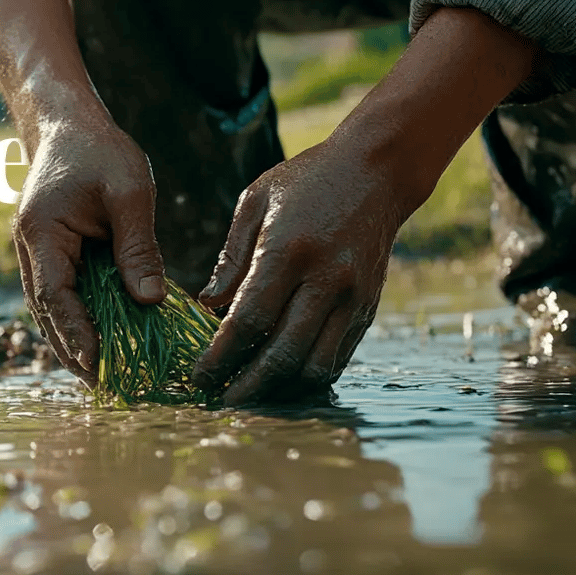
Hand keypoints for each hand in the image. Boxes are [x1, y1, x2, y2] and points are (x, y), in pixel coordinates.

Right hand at [14, 112, 165, 382]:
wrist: (66, 124)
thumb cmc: (99, 150)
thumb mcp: (130, 192)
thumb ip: (138, 247)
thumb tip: (150, 301)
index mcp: (42, 232)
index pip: (56, 294)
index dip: (75, 332)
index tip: (96, 364)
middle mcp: (31, 248)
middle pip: (47, 312)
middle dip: (72, 350)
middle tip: (101, 386)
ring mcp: (36, 253)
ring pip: (50, 310)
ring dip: (72, 341)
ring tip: (100, 377)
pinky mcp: (51, 255)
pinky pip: (61, 296)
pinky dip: (77, 321)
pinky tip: (99, 342)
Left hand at [191, 134, 404, 404]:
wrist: (376, 172)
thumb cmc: (305, 182)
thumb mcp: (255, 203)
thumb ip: (230, 258)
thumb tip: (206, 305)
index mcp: (289, 251)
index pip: (250, 320)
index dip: (221, 356)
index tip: (199, 377)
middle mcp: (326, 280)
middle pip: (283, 354)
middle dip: (248, 386)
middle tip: (221, 403)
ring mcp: (352, 298)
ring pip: (316, 367)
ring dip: (280, 390)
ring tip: (251, 397)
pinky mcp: (367, 308)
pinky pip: (338, 358)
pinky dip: (309, 378)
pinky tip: (283, 382)